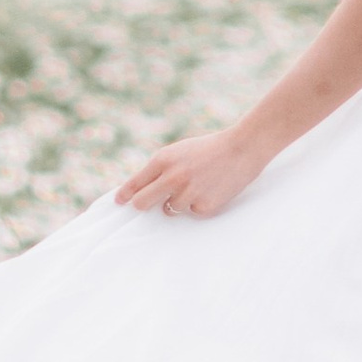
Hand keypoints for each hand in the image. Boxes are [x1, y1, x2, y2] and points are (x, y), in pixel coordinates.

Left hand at [115, 127, 268, 218]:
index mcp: (163, 159)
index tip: (119, 202)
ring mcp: (188, 193)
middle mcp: (172, 177)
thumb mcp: (179, 152)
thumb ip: (160, 169)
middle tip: (148, 205)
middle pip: (143, 203)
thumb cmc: (208, 149)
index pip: (135, 184)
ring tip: (195, 187)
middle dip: (142, 206)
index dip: (125, 195)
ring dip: (177, 203)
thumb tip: (139, 191)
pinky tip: (209, 191)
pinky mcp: (203, 206)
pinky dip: (197, 206)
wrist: (242, 148)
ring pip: (169, 210)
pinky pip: (192, 213)